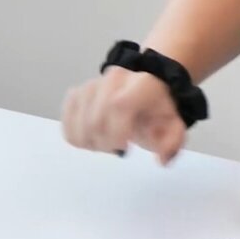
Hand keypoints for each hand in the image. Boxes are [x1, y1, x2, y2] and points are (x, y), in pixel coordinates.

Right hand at [61, 66, 186, 163]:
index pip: (119, 105)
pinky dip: (76, 135)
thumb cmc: (158, 109)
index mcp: (141, 84)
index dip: (117, 131)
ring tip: (106, 140)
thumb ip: (172, 142)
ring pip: (78, 122)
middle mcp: (114, 78)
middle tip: (117, 148)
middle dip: (104, 143)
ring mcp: (93, 84)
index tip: (125, 146)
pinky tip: (91, 136)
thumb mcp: (174, 124)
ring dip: (90, 141)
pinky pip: (66, 121)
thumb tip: (162, 160)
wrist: (147, 85)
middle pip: (95, 120)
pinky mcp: (77, 93)